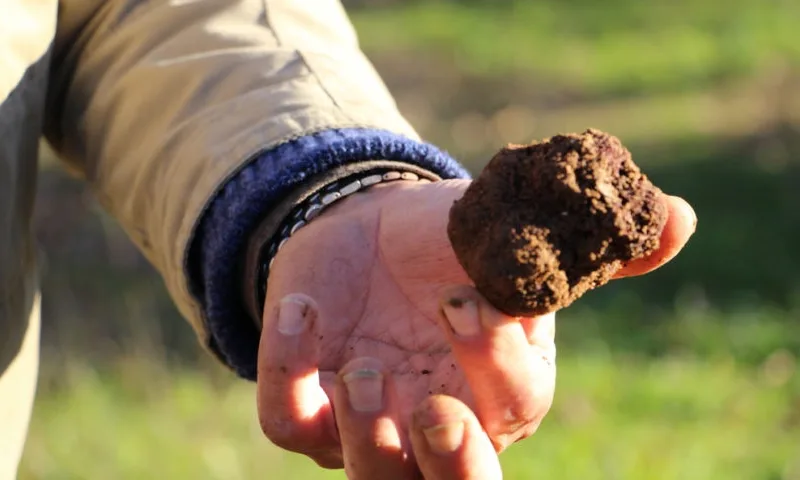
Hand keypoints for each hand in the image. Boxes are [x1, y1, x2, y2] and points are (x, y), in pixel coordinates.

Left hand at [256, 179, 695, 477]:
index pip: (511, 407)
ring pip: (370, 476)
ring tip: (361, 364)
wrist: (368, 229)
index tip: (464, 301)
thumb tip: (678, 218)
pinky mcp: (308, 403)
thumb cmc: (450, 242)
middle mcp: (439, 420)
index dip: (493, 366)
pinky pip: (289, 419)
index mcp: (499, 387)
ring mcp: (370, 422)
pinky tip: (300, 311)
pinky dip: (289, 370)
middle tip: (432, 411)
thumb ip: (584, 244)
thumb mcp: (512, 237)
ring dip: (366, 433)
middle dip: (448, 465)